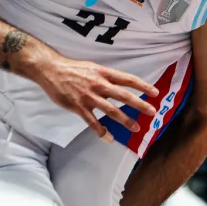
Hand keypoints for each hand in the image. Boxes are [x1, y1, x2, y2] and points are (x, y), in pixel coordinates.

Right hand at [32, 54, 158, 141]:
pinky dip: (101, 131)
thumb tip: (119, 83)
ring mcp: (89, 97)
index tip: (155, 93)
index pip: (128, 79)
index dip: (143, 86)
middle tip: (152, 112)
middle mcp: (99, 84)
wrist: (51, 70)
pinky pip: (92, 122)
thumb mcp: (93, 67)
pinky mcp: (79, 107)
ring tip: (136, 128)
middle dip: (140, 104)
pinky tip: (109, 138)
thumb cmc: (72, 68)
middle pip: (124, 96)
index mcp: (104, 73)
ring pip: (111, 110)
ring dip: (125, 120)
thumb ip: (106, 76)